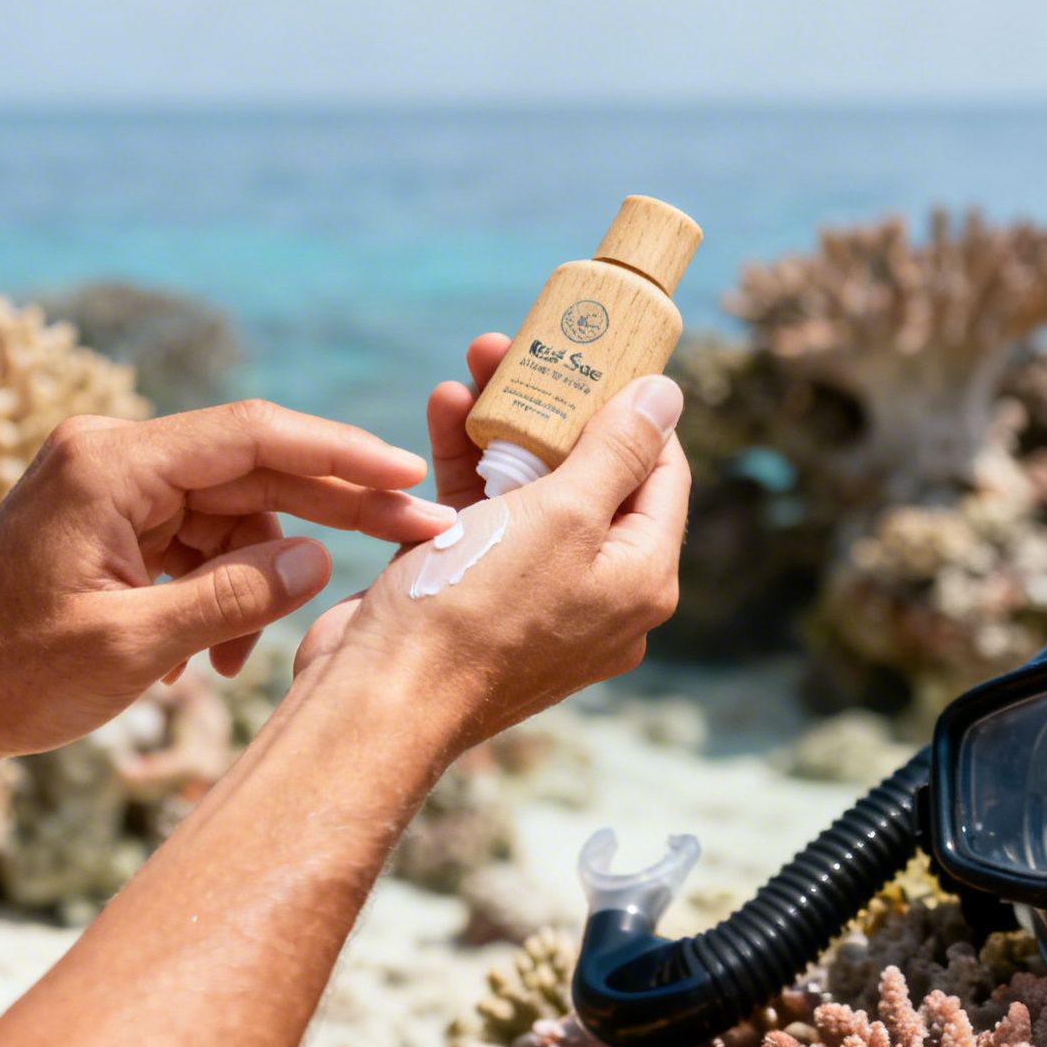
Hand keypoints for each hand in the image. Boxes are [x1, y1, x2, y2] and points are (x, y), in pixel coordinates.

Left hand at [0, 401, 457, 764]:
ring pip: (227, 514)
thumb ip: (233, 597)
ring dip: (257, 579)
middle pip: (252, 469)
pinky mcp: (105, 526)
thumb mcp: (132, 645)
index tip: (409, 476)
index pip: (254, 436)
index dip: (341, 454)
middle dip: (331, 509)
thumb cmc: (5, 676)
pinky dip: (216, 592)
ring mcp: (108, 490)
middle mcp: (112, 457)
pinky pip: (191, 543)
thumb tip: (316, 562)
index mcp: (112, 464)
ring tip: (251, 658)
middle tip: (417, 534)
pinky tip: (213, 658)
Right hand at [304, 357, 690, 759]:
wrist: (379, 699)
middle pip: (591, 474)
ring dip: (503, 422)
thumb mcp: (563, 516)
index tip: (606, 352)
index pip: (661, 473)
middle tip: (527, 346)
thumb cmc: (478, 611)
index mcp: (639, 579)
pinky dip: (465, 464)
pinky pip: (483, 514)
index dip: (636, 407)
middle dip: (557, 403)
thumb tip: (668, 397)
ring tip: (477, 359)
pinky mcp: (474, 591)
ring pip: (530, 488)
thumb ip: (617, 451)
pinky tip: (443, 405)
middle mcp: (595, 589)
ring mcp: (531, 592)